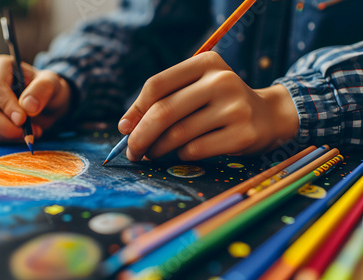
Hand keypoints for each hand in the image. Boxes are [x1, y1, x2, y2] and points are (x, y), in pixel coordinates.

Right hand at [0, 55, 70, 141]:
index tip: (22, 119)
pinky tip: (21, 136)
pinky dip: (5, 141)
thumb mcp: (53, 84)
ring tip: (31, 132)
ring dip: (7, 136)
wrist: (47, 105)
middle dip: (5, 127)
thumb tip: (27, 107)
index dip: (6, 105)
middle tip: (28, 133)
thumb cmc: (48, 90)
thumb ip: (42, 90)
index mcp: (0, 68)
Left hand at [118, 51, 298, 161]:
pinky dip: (180, 155)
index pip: (157, 85)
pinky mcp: (243, 134)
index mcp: (206, 63)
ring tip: (151, 154)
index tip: (124, 128)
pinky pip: (195, 150)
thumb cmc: (220, 103)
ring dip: (156, 149)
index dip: (135, 109)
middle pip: (163, 111)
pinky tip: (180, 154)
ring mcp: (235, 107)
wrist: (268, 116)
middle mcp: (221, 81)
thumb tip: (125, 126)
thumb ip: (163, 101)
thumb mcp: (195, 90)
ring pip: (177, 134)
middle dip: (139, 136)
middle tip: (131, 151)